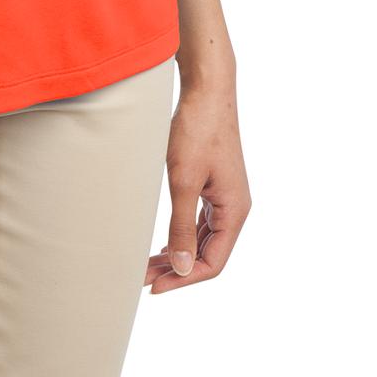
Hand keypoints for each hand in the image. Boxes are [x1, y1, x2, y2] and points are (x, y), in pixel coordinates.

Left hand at [145, 76, 250, 293]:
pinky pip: (200, 222)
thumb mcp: (184, 180)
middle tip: (142, 278)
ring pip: (202, 239)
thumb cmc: (197, 130)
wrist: (207, 90)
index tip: (153, 287)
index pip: (213, 263)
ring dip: (177, 253)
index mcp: (234, 211)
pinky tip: (163, 243)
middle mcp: (235, 208)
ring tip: (147, 265)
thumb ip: (180, 225)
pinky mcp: (214, 184)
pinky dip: (182, 235)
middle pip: (207, 254)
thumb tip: (180, 268)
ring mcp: (225, 196)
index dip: (183, 279)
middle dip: (176, 269)